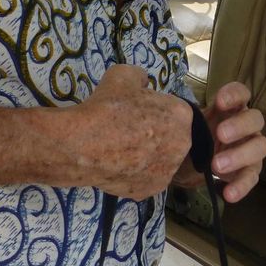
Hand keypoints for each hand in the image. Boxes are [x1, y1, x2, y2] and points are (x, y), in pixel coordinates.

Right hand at [76, 64, 193, 199]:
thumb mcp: (124, 75)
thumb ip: (140, 77)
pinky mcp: (150, 191)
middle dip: (157, 134)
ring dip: (148, 155)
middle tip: (131, 131)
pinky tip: (118, 165)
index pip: (175, 111)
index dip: (157, 110)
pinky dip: (134, 173)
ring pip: (161, 160)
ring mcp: (167, 172)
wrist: (83, 145)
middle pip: (172, 137)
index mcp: (182, 115)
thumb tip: (142, 84)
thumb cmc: (107, 107)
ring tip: (123, 149)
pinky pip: (145, 178)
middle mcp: (182, 146)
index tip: (140, 112)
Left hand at [190, 81, 265, 202]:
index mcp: (230, 109)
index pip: (242, 94)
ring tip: (216, 166)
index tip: (219, 102)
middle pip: (256, 118)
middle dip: (240, 126)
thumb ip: (178, 111)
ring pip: (260, 147)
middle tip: (220, 134)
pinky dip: (242, 186)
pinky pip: (252, 178)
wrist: (186, 164)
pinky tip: (227, 194)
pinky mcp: (249, 171)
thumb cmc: (188, 137)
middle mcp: (245, 126)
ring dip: (240, 156)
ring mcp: (250, 148)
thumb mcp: (183, 122)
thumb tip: (147, 91)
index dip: (234, 94)